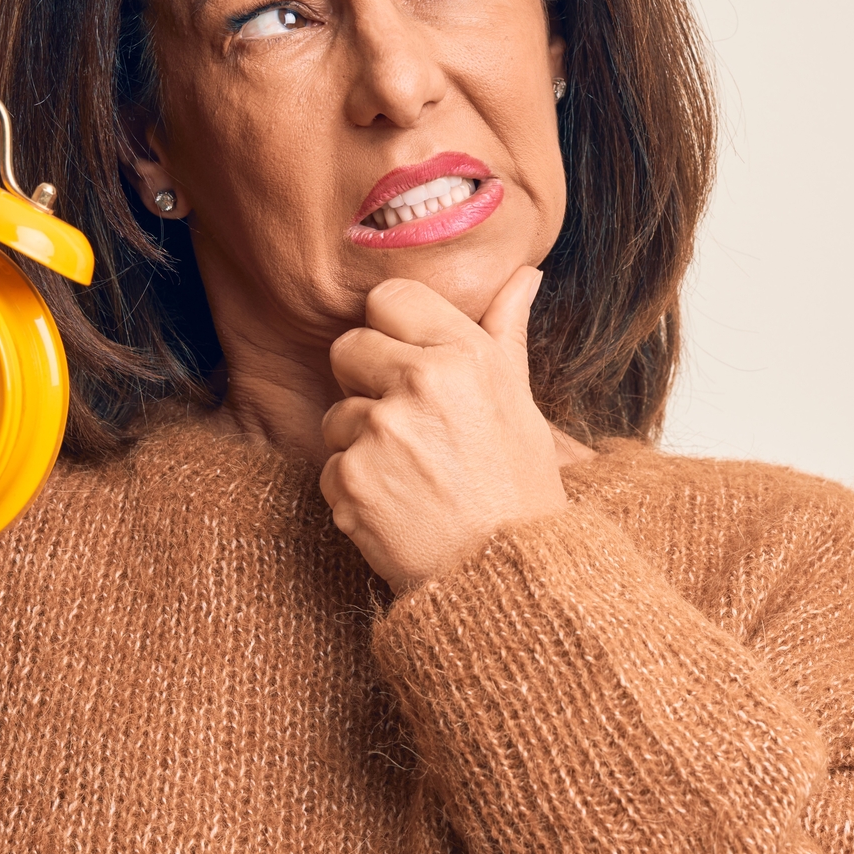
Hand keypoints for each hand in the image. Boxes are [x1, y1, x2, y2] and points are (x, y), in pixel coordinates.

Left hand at [319, 269, 568, 592]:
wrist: (504, 578)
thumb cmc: (518, 490)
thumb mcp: (520, 404)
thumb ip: (504, 334)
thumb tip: (524, 274)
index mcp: (464, 355)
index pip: (389, 299)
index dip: (392, 329)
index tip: (408, 359)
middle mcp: (420, 382)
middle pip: (347, 348)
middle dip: (366, 382)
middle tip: (409, 425)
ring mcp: (380, 431)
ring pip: (335, 413)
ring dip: (359, 442)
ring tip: (410, 475)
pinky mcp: (349, 478)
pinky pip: (328, 466)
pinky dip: (354, 489)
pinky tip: (396, 506)